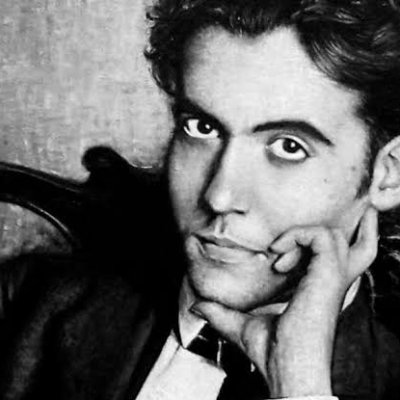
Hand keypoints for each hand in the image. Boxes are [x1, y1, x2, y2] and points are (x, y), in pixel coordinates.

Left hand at [191, 207, 377, 397]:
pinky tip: (278, 257)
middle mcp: (327, 282)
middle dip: (314, 234)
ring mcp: (330, 278)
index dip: (301, 248)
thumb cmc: (272, 352)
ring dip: (302, 235)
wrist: (287, 370)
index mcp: (315, 290)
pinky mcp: (328, 276)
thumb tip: (196, 307)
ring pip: (333, 235)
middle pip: (341, 242)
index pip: (322, 257)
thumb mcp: (242, 326)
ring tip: (277, 253)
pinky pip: (323, 238)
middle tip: (280, 249)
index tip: (275, 262)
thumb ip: (221, 314)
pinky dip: (299, 238)